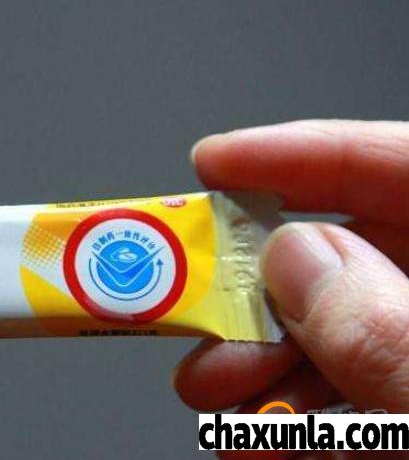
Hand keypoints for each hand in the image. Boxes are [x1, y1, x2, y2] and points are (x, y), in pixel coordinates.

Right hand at [174, 120, 408, 458]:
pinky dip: (299, 408)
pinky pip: (357, 390)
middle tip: (195, 308)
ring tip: (211, 389)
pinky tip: (258, 430)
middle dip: (265, 279)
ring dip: (268, 353)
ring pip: (348, 325)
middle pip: (365, 247)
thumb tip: (299, 262)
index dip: (309, 153)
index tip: (216, 165)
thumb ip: (398, 343)